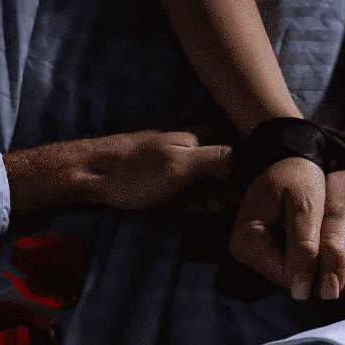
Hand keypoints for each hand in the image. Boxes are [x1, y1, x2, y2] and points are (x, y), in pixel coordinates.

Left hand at [82, 128, 232, 210]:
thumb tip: (251, 163)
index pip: (246, 164)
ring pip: (217, 194)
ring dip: (204, 206)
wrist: (93, 176)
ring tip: (182, 204)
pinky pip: (199, 199)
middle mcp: (206, 149)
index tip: (218, 197)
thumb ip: (218, 160)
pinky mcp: (180, 182)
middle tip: (194, 202)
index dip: (236, 187)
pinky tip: (177, 207)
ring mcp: (192, 167)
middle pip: (234, 182)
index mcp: (210, 137)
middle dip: (218, 199)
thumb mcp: (179, 164)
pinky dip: (191, 207)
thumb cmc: (133, 170)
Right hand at [228, 157, 326, 296]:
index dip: (319, 270)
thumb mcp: (306, 205)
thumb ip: (305, 247)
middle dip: (316, 265)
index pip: (289, 276)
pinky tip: (318, 236)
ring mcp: (249, 251)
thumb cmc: (298, 173)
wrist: (289, 155)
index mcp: (247, 241)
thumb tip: (302, 292)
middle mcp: (242, 251)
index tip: (343, 251)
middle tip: (339, 240)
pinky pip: (289, 262)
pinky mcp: (260, 249)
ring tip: (328, 234)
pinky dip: (307, 253)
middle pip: (288, 277)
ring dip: (313, 260)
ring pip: (291, 271)